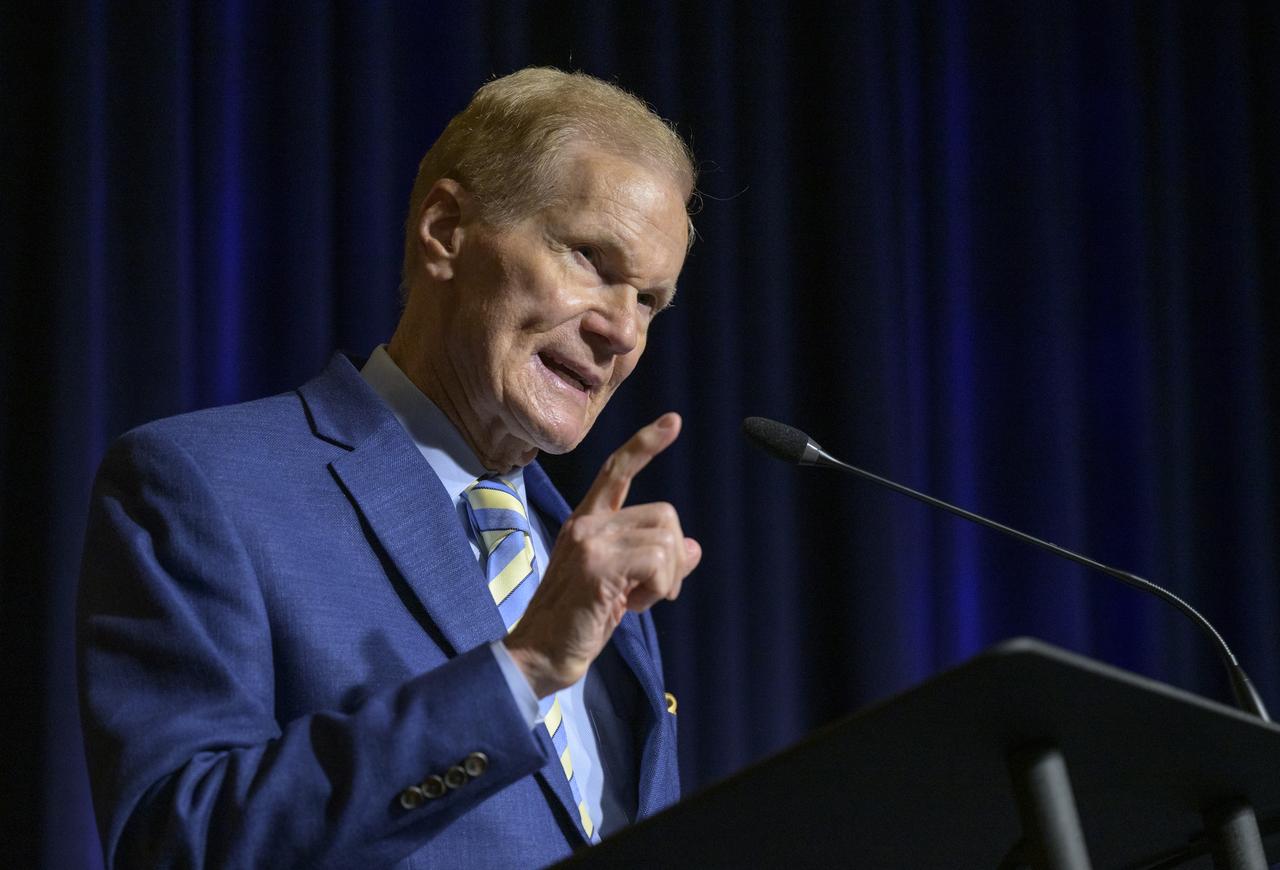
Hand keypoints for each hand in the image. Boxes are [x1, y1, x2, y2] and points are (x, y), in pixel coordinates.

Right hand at [504, 412, 701, 696]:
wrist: (537, 657)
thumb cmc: (576, 625)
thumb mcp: (619, 587)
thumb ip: (652, 563)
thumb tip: (692, 548)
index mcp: (586, 523)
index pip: (617, 470)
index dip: (646, 444)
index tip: (674, 421)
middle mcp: (586, 524)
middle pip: (664, 515)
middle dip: (670, 560)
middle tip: (647, 593)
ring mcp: (590, 542)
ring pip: (666, 540)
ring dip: (666, 581)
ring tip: (635, 602)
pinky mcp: (598, 566)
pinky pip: (659, 562)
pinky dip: (660, 589)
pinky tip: (632, 607)